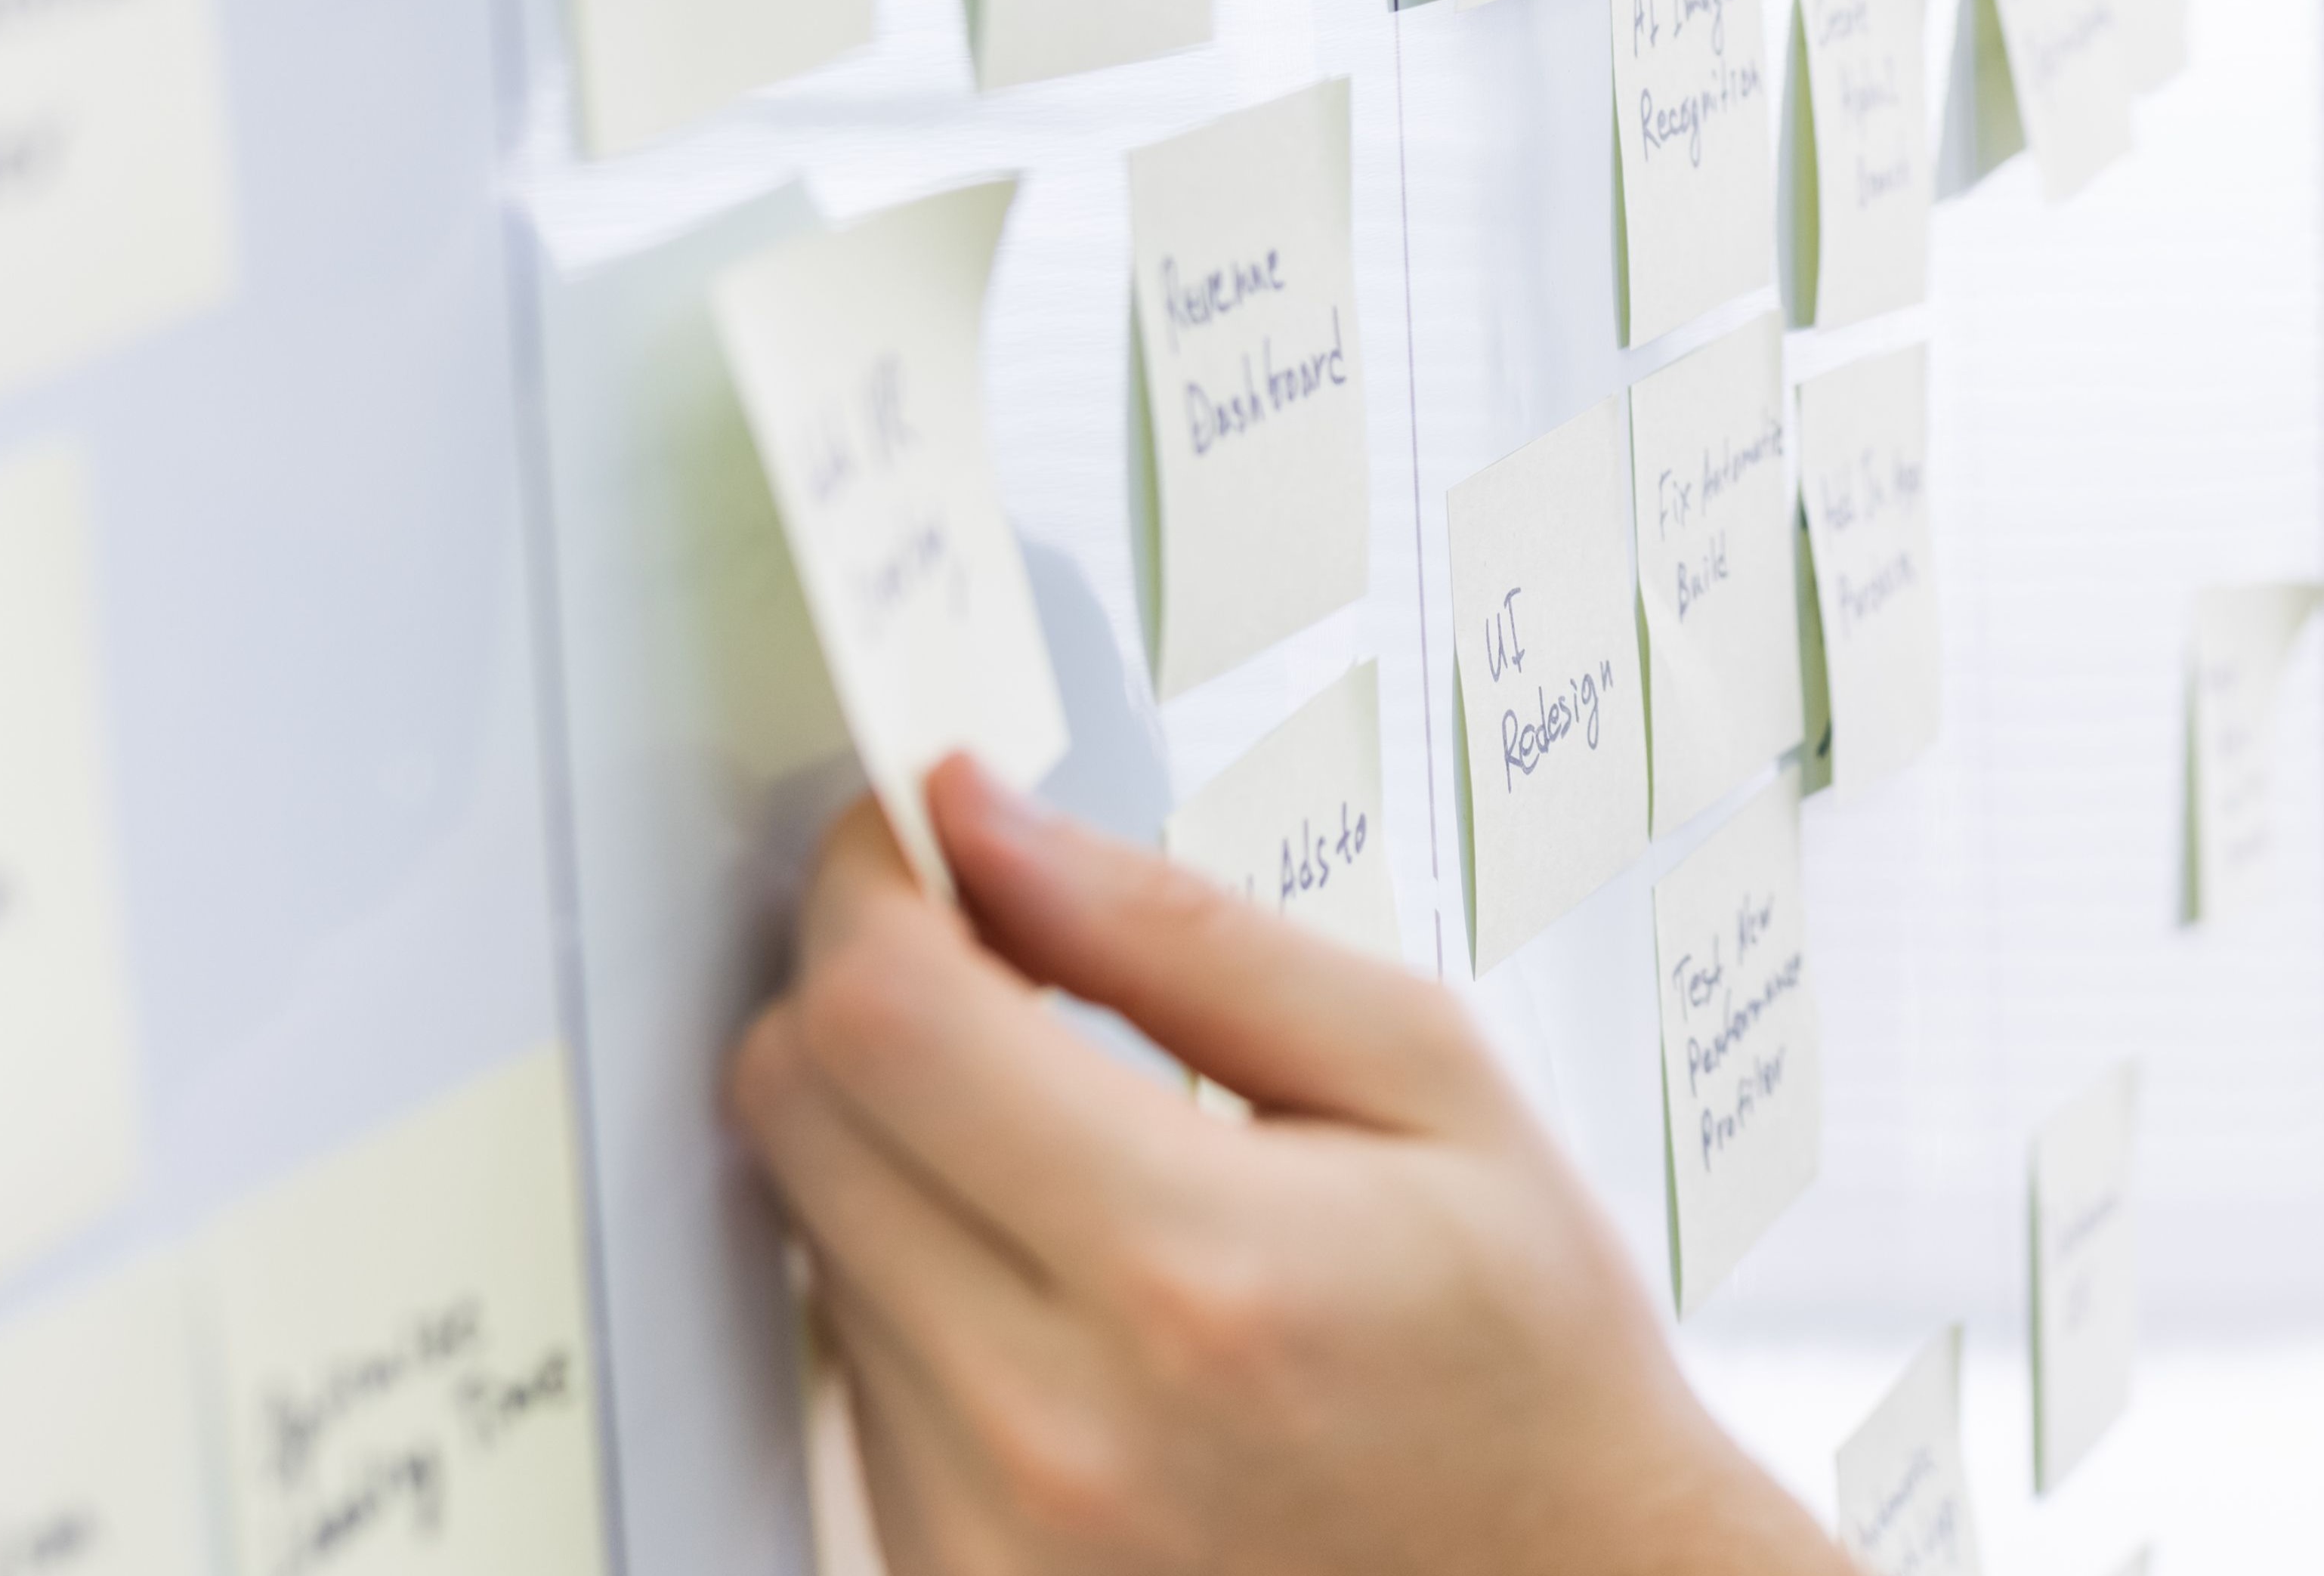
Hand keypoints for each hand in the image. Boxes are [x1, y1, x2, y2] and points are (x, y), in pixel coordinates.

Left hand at [729, 755, 1849, 1574]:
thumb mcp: (1426, 1081)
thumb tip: (986, 818)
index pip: (887, 1018)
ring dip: (903, 1148)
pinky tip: (1071, 1291)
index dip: (873, 883)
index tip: (920, 839)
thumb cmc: (1527, 1356)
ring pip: (810, 1230)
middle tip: (994, 962)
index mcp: (1192, 1268)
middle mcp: (1054, 1422)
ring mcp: (980, 1527)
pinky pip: (847, 1364)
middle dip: (871, 987)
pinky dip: (922, 1284)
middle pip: (796, 1112)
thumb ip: (1180, 935)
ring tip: (1082, 1164)